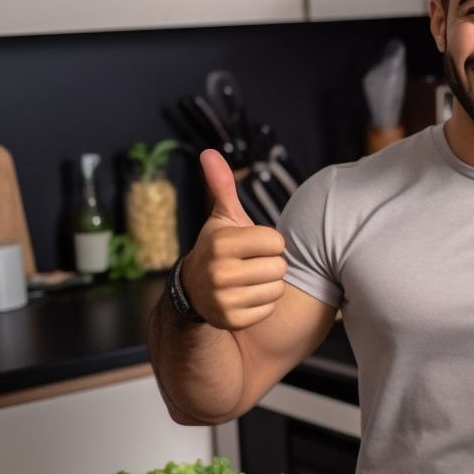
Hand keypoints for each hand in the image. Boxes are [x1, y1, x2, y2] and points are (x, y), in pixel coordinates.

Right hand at [180, 149, 286, 329]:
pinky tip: (245, 296)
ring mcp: (224, 299)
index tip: (252, 244)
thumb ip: (222, 185)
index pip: (276, 242)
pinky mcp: (232, 320)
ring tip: (248, 279)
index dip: (269, 242)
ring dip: (268, 284)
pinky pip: (270, 309)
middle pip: (279, 267)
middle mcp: (219, 272)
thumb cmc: (219, 248)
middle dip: (270, 264)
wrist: (194, 291)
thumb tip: (209, 152)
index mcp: (221, 243)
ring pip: (276, 289)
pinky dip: (262, 304)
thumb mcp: (222, 217)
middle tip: (250, 263)